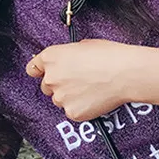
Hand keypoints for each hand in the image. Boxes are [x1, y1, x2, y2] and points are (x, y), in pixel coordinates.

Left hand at [25, 39, 140, 121]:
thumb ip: (68, 56)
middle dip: (59, 86)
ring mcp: (61, 97)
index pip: (32, 68)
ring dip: (70, 98)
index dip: (40, 72)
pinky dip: (82, 109)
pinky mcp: (72, 112)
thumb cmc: (110, 57)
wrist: (126, 74)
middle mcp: (51, 78)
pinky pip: (73, 112)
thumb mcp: (83, 46)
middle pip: (46, 87)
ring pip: (60, 101)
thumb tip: (69, 62)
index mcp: (51, 57)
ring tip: (90, 91)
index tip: (44, 75)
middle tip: (78, 83)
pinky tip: (94, 100)